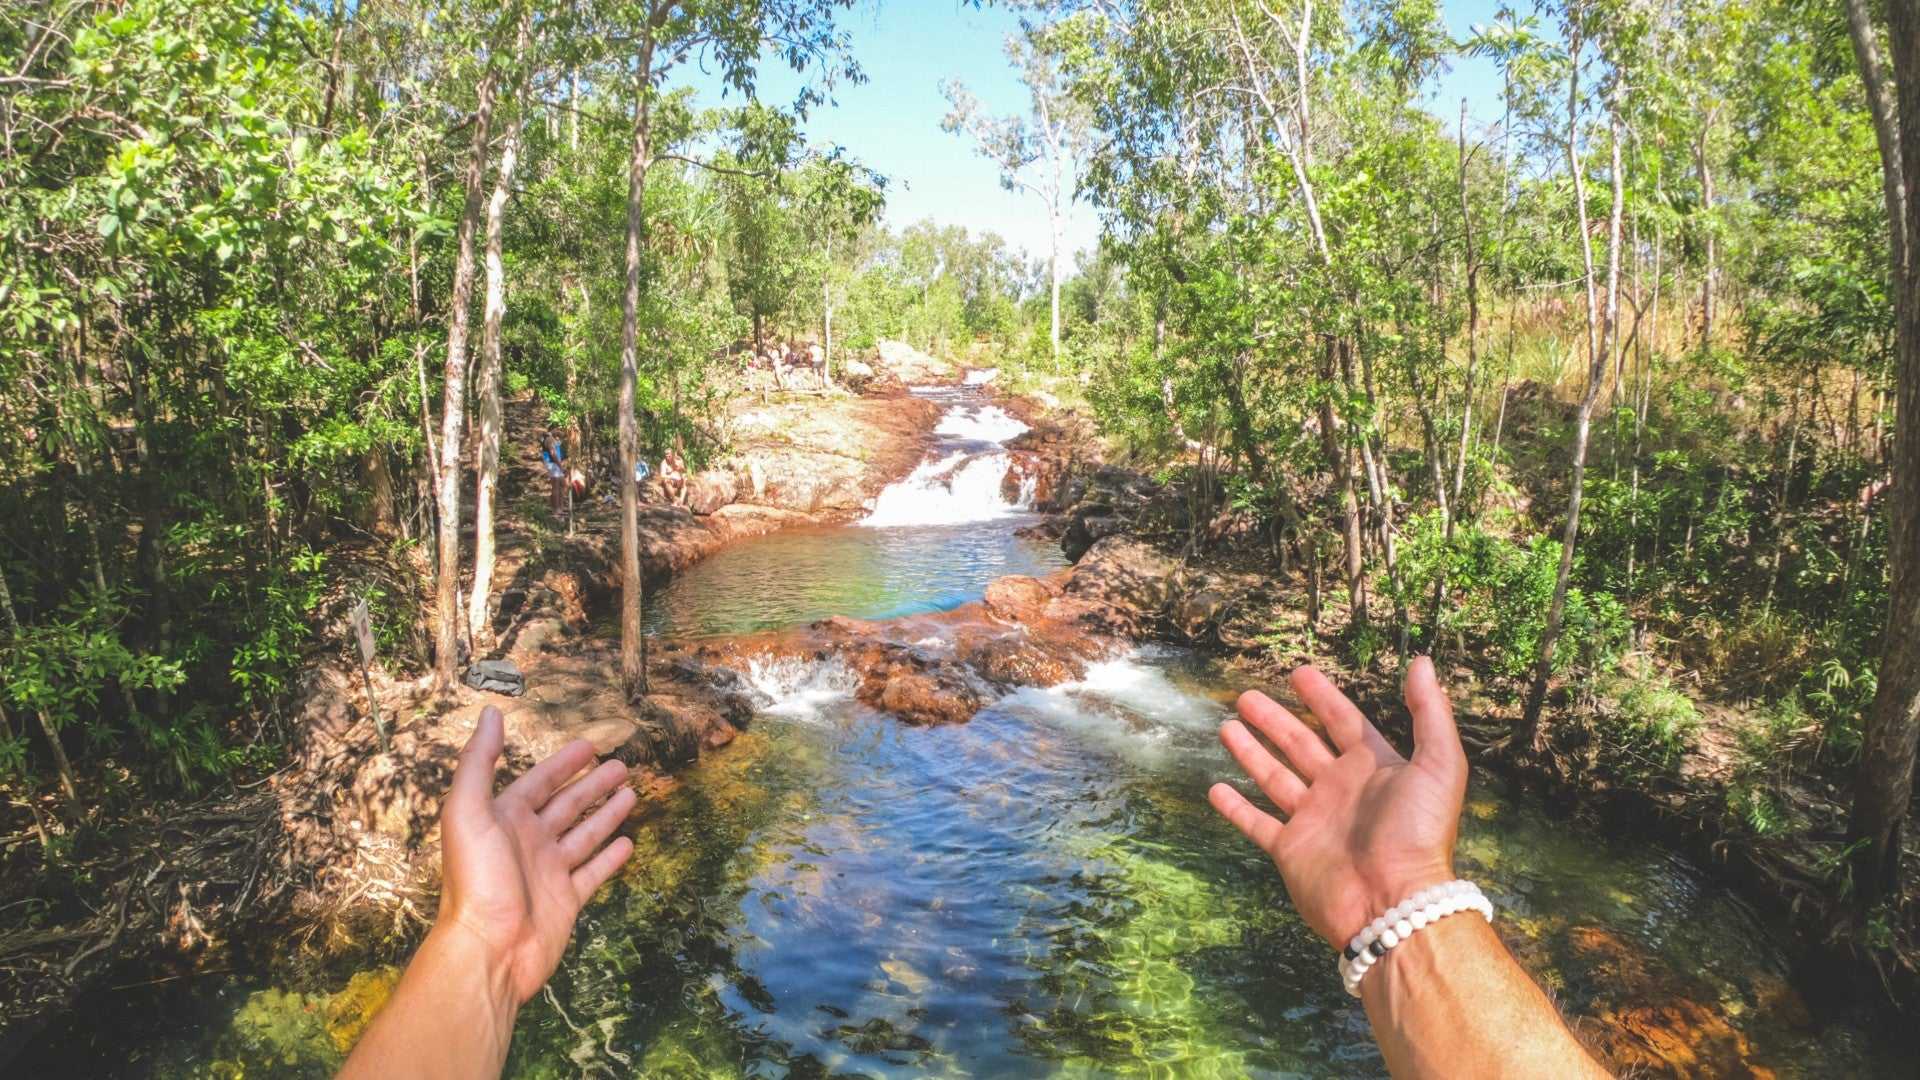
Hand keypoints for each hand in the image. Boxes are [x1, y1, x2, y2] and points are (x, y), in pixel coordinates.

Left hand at [437, 705, 635, 1005]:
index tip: (589, 745)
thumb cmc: (477, 879)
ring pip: (584, 835)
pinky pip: (594, 873)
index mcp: (504, 819)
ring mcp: (549, 872)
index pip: (539, 782)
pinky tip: (628, 842)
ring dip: (606, 814)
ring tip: (632, 793)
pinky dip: (610, 857)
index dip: (563, 763)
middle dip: (593, 784)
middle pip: (567, 805)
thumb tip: (489, 713)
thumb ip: (478, 762)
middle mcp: (527, 842)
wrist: (489, 949)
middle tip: (622, 765)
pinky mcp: (567, 900)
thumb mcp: (468, 812)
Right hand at [1208, 658, 1466, 949]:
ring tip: (1227, 728)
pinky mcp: (1291, 849)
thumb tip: (1422, 662)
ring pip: (1275, 778)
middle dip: (1275, 720)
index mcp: (1374, 768)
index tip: (1298, 672)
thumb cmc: (1419, 834)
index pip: (1343, 721)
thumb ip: (1430, 713)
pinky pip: (1258, 823)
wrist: (1393, 902)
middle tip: (1246, 697)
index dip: (1322, 696)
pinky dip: (1237, 808)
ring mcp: (1313, 820)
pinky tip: (1216, 789)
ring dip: (1251, 753)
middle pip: (1300, 744)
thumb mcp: (1439, 765)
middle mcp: (1340, 790)